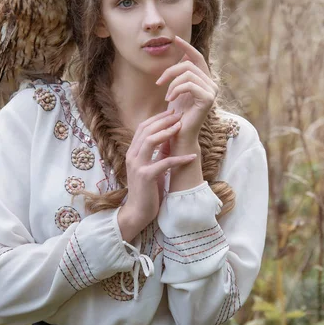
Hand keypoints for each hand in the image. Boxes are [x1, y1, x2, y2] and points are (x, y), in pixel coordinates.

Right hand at [118, 109, 197, 237]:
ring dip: (167, 132)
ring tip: (181, 127)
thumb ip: (158, 153)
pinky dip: (180, 159)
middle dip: (163, 120)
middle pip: (145, 130)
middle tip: (178, 115)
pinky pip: (165, 162)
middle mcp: (132, 156)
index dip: (157, 118)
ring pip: (150, 140)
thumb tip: (171, 138)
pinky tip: (193, 157)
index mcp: (132, 152)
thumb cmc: (147, 190)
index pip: (142, 128)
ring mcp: (138, 166)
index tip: (171, 112)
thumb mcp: (152, 167)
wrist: (138, 212)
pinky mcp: (146, 176)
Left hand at [155, 35, 217, 145]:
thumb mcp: (176, 90)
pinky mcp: (208, 99)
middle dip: (170, 71)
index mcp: (205, 80)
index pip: (197, 57)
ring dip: (172, 83)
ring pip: (188, 73)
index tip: (175, 38)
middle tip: (158, 82)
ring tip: (166, 96)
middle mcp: (212, 84)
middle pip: (189, 64)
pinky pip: (189, 84)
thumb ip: (181, 74)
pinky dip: (176, 90)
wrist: (179, 135)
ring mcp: (212, 91)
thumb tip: (182, 54)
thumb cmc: (176, 115)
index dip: (186, 46)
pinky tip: (170, 99)